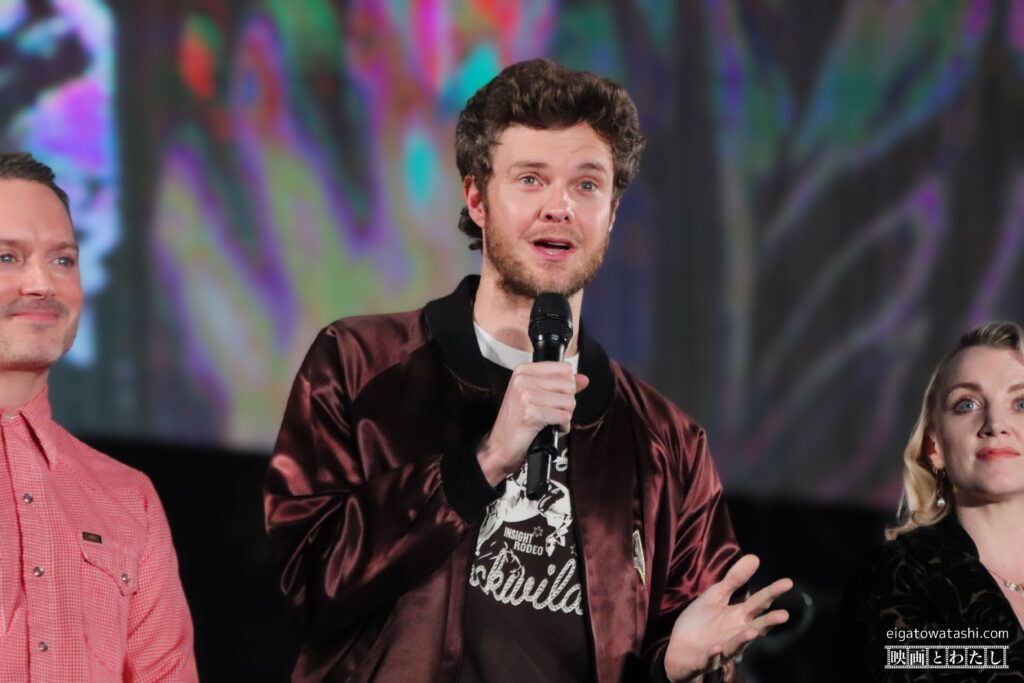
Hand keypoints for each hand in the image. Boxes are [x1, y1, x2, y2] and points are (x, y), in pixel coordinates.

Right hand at [477, 361, 588, 485]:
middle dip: (566, 403)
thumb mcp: (537, 396)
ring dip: (565, 416)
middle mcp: (523, 379)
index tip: (554, 398)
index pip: (564, 368)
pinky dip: (562, 427)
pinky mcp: (532, 413)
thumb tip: (584, 379)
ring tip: (550, 421)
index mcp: (524, 371)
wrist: (500, 446)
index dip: (566, 386)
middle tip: (552, 412)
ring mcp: (526, 395)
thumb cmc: (517, 422)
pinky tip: (550, 429)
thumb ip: (561, 385)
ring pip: (569, 402)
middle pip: (569, 386)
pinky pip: (564, 417)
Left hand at [663, 554, 791, 680]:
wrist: (680, 649)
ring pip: (737, 644)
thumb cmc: (701, 622)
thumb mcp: (715, 596)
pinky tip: (716, 648)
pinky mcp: (706, 659)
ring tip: (753, 632)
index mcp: (738, 616)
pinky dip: (714, 654)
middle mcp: (736, 632)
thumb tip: (754, 557)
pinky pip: (711, 657)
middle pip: (755, 626)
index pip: (759, 603)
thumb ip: (734, 580)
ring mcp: (723, 647)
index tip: (788, 582)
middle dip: (768, 621)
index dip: (772, 592)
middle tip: (784, 615)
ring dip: (744, 639)